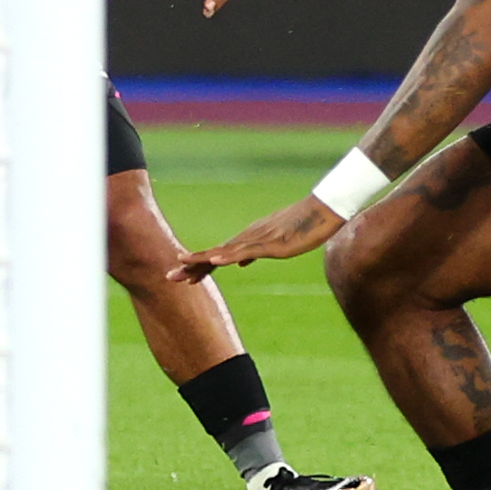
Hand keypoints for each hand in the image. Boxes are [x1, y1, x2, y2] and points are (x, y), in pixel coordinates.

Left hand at [171, 196, 344, 285]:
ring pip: (226, 252)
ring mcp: (259, 239)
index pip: (218, 256)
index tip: (180, 277)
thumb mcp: (273, 244)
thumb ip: (253, 252)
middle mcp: (247, 238)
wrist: (322, 211)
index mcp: (247, 240)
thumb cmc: (300, 226)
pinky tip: (217, 260)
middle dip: (191, 266)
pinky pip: (248, 250)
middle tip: (168, 278)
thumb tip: (238, 263)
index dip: (198, 267)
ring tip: (182, 267)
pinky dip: (230, 255)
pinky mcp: (272, 243)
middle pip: (215, 254)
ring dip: (203, 260)